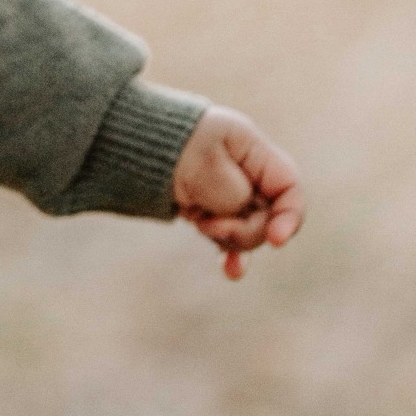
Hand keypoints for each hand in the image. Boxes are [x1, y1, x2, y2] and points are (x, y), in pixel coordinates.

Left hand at [172, 107, 303, 280]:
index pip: (289, 187)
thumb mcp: (207, 166)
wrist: (125, 144)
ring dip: (229, 237)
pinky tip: (230, 271)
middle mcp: (245, 172)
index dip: (290, 216)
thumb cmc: (167, 146)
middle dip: (245, 229)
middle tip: (210, 224)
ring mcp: (228, 192)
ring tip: (200, 223)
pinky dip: (230, 251)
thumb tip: (242, 216)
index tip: (276, 240)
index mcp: (251, 151)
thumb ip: (235, 195)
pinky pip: (228, 236)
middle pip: (269, 216)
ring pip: (248, 231)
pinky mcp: (210, 209)